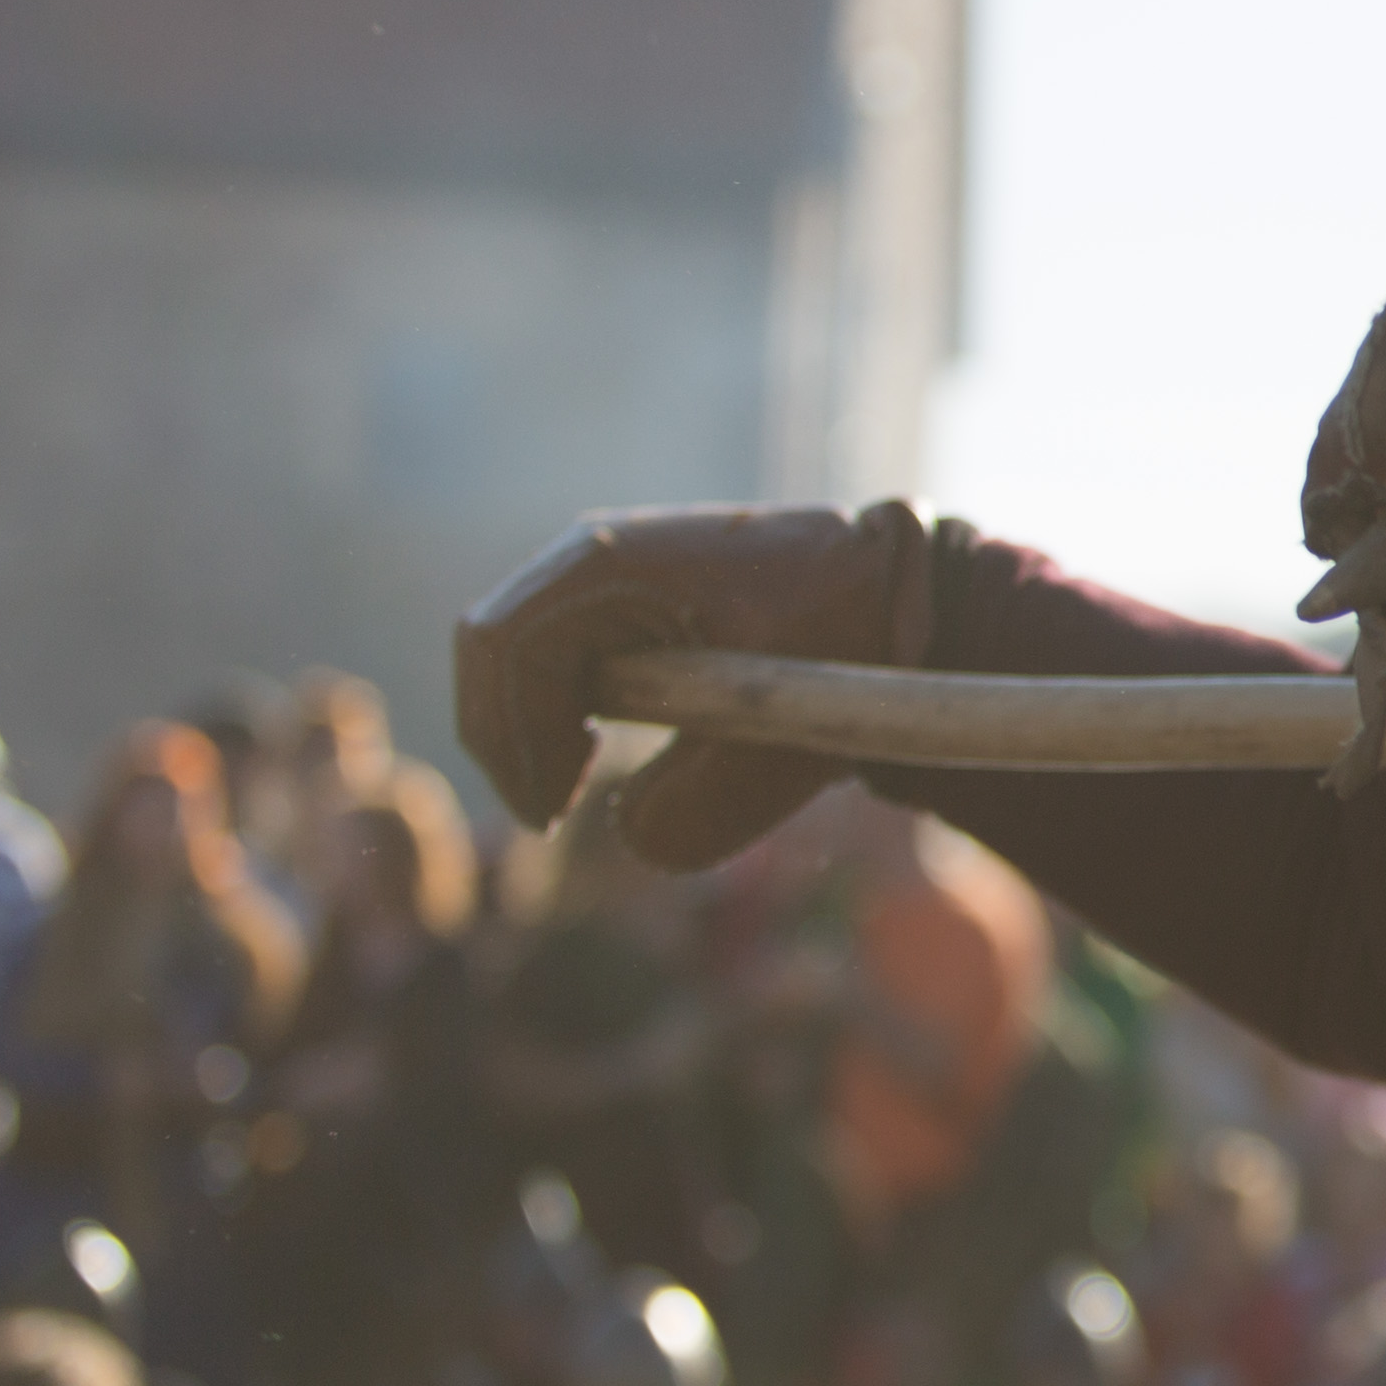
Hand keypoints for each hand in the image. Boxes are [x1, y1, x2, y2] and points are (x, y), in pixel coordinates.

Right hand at [450, 503, 938, 866]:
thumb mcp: (781, 748)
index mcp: (613, 563)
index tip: (556, 810)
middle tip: (552, 812)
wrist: (896, 595)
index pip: (505, 648)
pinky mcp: (618, 600)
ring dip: (525, 727)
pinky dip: (550, 710)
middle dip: (506, 738)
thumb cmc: (846, 652)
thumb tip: (625, 831)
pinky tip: (587, 756)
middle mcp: (593, 554)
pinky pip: (548, 654)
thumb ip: (694, 809)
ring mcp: (603, 572)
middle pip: (489, 648)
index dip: (513, 738)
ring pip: (510, 653)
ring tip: (565, 792)